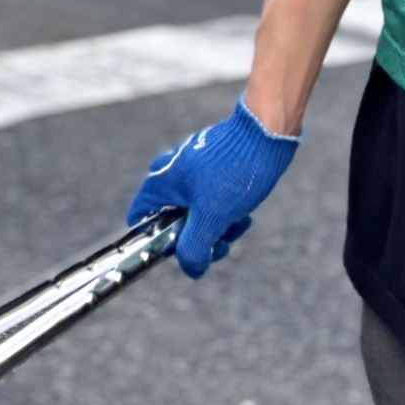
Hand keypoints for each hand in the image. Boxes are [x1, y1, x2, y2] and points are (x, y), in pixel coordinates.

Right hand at [126, 97, 298, 278]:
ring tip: (237, 223)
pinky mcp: (209, 170)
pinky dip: (223, 212)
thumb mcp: (212, 218)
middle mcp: (169, 175)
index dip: (156, 242)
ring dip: (215, 227)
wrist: (264, 134)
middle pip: (171, 222)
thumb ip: (194, 248)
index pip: (140, 220)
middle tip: (221, 241)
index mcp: (160, 184)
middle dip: (198, 238)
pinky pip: (209, 201)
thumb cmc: (233, 172)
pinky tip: (243, 213)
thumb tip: (191, 270)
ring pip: (194, 214)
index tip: (182, 250)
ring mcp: (189, 171)